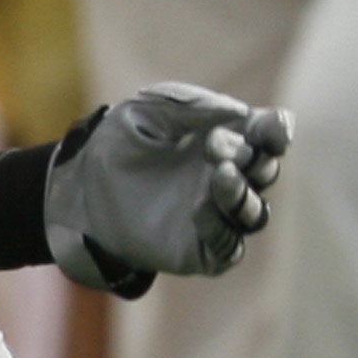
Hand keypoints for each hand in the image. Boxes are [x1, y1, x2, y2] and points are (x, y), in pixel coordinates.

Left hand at [44, 85, 290, 294]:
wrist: (80, 187)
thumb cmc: (119, 142)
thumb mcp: (150, 109)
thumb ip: (194, 106)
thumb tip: (240, 113)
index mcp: (226, 140)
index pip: (268, 136)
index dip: (277, 131)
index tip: (272, 127)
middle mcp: (228, 178)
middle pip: (265, 173)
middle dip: (252, 158)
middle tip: (215, 145)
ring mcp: (216, 216)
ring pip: (254, 214)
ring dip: (242, 194)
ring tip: (219, 176)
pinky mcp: (200, 251)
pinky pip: (227, 247)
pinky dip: (220, 229)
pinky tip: (199, 208)